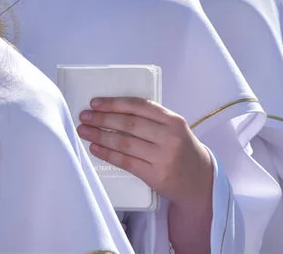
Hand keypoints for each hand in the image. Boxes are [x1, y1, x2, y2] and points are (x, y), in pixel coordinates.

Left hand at [77, 97, 213, 211]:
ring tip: (84, 131)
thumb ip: (152, 118)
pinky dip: (108, 154)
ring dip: (100, 136)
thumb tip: (114, 110)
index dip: (115, 103)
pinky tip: (95, 148)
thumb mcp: (174, 128)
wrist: (199, 180)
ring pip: (125, 143)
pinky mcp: (156, 176)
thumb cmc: (181, 149)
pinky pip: (126, 162)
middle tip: (84, 116)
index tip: (95, 103)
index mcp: (173, 120)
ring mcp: (163, 157)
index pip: (139, 106)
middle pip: (129, 124)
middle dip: (102, 119)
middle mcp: (169, 137)